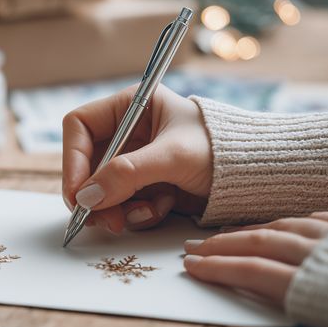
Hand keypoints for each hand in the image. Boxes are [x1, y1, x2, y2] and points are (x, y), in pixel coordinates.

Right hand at [62, 84, 212, 234]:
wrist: (255, 175)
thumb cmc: (222, 150)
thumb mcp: (173, 157)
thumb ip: (128, 174)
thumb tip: (86, 197)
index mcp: (129, 107)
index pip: (79, 127)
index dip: (72, 159)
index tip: (77, 192)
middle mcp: (126, 132)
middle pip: (85, 165)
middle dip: (96, 194)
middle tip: (104, 219)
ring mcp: (133, 161)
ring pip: (101, 190)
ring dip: (118, 207)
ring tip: (147, 212)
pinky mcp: (143, 186)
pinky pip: (121, 204)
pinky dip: (138, 212)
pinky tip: (163, 207)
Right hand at [183, 212, 327, 306]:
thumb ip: (300, 301)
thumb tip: (269, 287)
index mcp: (315, 284)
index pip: (252, 270)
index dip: (217, 267)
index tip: (191, 265)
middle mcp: (324, 252)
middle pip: (261, 243)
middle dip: (222, 244)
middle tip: (194, 245)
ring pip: (286, 225)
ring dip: (250, 228)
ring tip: (227, 231)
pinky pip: (321, 216)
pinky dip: (294, 219)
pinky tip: (284, 221)